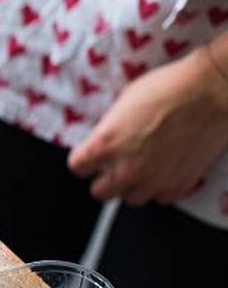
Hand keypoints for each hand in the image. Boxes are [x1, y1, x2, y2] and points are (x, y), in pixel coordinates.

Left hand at [67, 46, 227, 204]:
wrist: (210, 91)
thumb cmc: (169, 88)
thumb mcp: (123, 103)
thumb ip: (109, 129)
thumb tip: (106, 139)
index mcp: (104, 145)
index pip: (77, 168)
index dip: (85, 161)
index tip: (91, 158)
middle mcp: (125, 168)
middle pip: (99, 192)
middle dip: (104, 179)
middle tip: (115, 165)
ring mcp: (153, 180)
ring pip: (130, 199)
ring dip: (132, 186)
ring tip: (142, 168)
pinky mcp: (179, 184)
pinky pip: (161, 199)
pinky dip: (160, 188)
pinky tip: (164, 170)